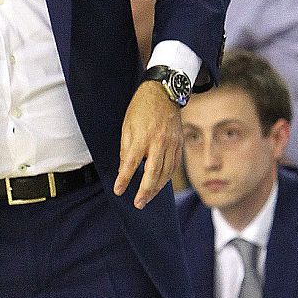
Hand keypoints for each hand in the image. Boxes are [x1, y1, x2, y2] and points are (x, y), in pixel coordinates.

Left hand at [114, 81, 182, 205]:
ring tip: (147, 198)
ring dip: (156, 189)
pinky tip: (160, 185)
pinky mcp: (179, 144)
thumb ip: (126, 149)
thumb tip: (124, 169)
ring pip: (166, 173)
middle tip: (138, 204)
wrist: (164, 92)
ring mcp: (172, 144)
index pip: (131, 164)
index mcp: (142, 137)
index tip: (118, 191)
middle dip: (145, 191)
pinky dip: (167, 178)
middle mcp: (158, 142)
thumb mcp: (127, 126)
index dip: (124, 179)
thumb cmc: (141, 108)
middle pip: (152, 173)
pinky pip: (174, 166)